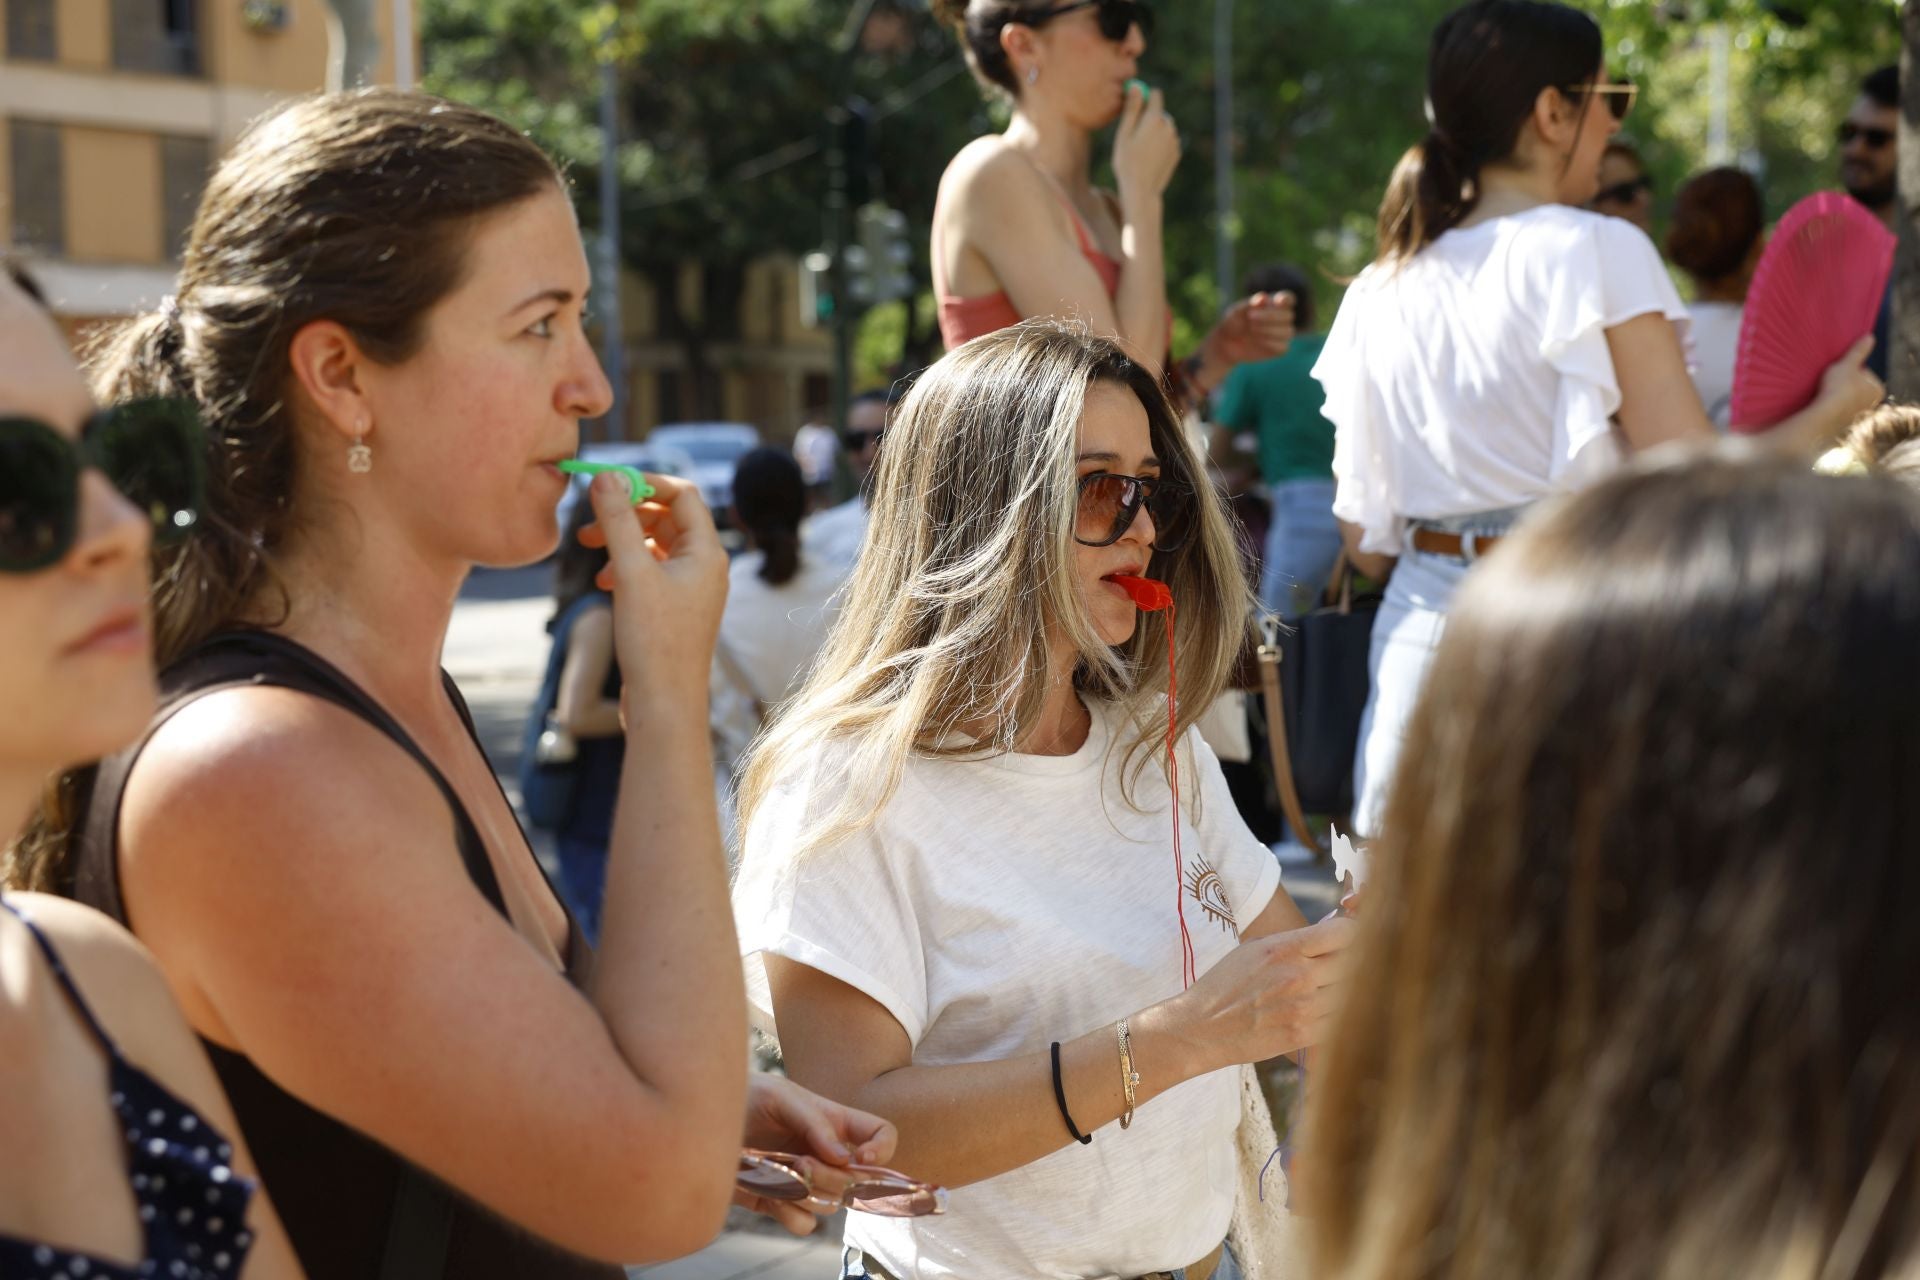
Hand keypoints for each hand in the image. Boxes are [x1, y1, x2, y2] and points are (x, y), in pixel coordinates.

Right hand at [578, 471, 728, 708]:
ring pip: (656, 545)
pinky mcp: (676, 610)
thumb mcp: (630, 573)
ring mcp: (692, 589)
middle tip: (590, 521)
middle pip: (667, 517)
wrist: (665, 704)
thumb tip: (605, 476)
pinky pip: (652, 572)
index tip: (607, 484)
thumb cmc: (655, 641)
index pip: (683, 493)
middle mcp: (705, 567)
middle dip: (627, 513)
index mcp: (707, 552)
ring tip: (589, 549)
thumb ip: (617, 521)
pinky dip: (627, 567)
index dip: (645, 482)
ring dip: (622, 540)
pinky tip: (605, 583)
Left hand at [734, 1073, 899, 1235]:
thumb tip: (843, 1159)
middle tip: (801, 1161)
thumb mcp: (781, 1097)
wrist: (706, 1119)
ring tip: (780, 1173)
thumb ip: (814, 1122)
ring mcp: (807, 1181)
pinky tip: (769, 1194)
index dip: (883, 1150)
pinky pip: (805, 1223)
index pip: (882, 1135)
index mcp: (836, 1123)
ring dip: (809, 1194)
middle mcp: (827, 1155)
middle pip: (858, 1181)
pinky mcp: (782, 1202)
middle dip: (833, 1176)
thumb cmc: (748, 1097)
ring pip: (831, 1205)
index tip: (862, 1159)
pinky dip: (790, 1214)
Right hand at [1111, 83, 1179, 207]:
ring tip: (1140, 152)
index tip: (1135, 106)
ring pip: (1163, 128)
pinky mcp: (1177, 153)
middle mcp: (1169, 126)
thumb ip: (1132, 109)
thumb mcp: (1124, 134)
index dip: (1145, 97)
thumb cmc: (1127, 163)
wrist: (1142, 191)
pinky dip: (1159, 146)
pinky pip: (1167, 142)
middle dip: (1148, 119)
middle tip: (1133, 137)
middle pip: (1159, 113)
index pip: (1155, 95)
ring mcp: (1175, 140)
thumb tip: (1136, 86)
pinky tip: (1149, 160)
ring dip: (1153, 133)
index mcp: (1155, 119)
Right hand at [1145, 915, 1353, 1071]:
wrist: (1199, 1028)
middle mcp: (1298, 975)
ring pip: (1350, 996)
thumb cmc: (1225, 986)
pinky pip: (1339, 1023)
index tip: (1350, 942)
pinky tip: (1321, 1017)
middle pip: (1354, 964)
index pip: (1344, 933)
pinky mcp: (1302, 1036)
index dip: (1354, 936)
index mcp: (1285, 948)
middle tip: (1340, 972)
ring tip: (1328, 995)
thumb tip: (1333, 933)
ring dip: (1345, 995)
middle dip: (1353, 966)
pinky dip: (1336, 1020)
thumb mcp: (1255, 950)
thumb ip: (1295, 942)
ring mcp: (1302, 1007)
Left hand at [1201, 292, 1295, 375]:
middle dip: (1270, 316)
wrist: (1227, 343)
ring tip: (1251, 329)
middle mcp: (1282, 318)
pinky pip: (1283, 347)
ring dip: (1269, 330)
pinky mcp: (1279, 349)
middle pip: (1288, 316)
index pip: (1288, 299)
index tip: (1278, 301)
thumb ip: (1251, 304)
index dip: (1286, 299)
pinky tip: (1257, 341)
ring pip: (1287, 332)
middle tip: (1251, 317)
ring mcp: (1282, 334)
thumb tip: (1263, 297)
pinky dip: (1270, 344)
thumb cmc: (1234, 321)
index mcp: (1275, 304)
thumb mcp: (1238, 311)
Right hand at [1813, 334, 1883, 426]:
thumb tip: (1870, 337)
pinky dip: (1830, 405)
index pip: (1862, 372)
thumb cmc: (1839, 387)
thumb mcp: (1847, 364)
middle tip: (1829, 381)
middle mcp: (1872, 404)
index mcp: (1877, 389)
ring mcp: (1857, 415)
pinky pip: (1836, 409)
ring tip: (1823, 391)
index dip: (1848, 368)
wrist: (1825, 416)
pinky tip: (1821, 403)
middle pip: (1854, 385)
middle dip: (1843, 382)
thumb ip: (1858, 351)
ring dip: (1836, 393)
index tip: (1838, 371)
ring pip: (1845, 398)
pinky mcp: (1843, 425)